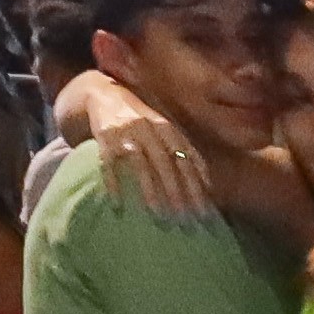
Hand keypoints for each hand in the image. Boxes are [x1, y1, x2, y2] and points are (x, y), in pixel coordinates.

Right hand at [89, 99, 215, 219]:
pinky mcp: (104, 139)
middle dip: (177, 192)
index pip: (187, 158)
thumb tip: (209, 186)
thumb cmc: (141, 119)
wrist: (103, 94)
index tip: (204, 210)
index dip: (197, 184)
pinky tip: (117, 203)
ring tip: (158, 214)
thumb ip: (184, 150)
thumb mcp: (164, 128)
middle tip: (184, 219)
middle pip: (165, 163)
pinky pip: (109, 164)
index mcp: (166, 128)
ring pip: (140, 164)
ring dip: (150, 190)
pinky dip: (113, 183)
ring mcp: (125, 134)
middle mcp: (148, 129)